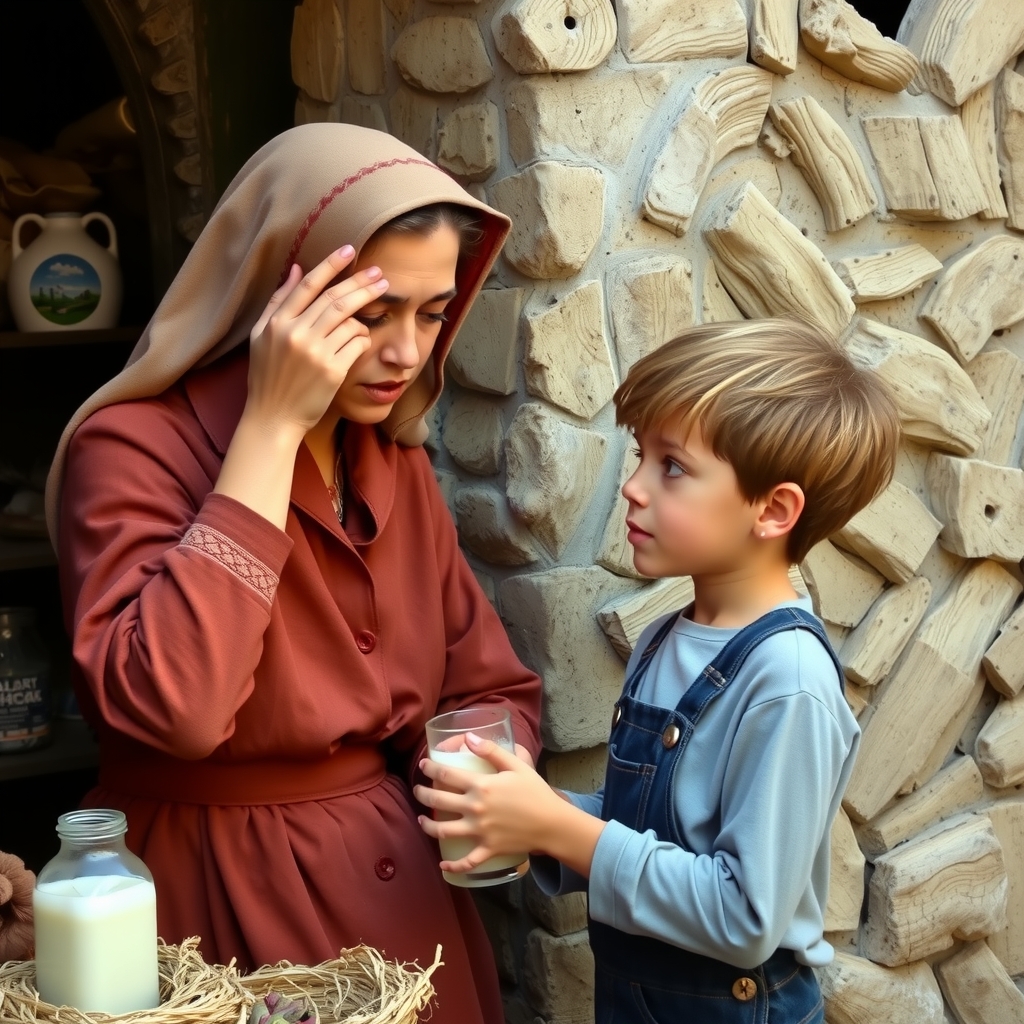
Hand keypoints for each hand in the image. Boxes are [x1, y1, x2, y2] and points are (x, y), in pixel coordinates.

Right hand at [244, 246, 389, 435]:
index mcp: (277, 323)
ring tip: (370, 315)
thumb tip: (297, 269)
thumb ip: (278, 302)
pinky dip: (363, 339)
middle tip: (381, 275)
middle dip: (362, 283)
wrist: (273, 417)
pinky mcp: (333, 371)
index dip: (331, 264)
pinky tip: (359, 342)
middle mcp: (295, 334)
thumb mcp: (261, 336)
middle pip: (335, 299)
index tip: (350, 250)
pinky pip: (358, 343)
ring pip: (350, 320)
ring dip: (363, 315)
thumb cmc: (268, 377)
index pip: (309, 285)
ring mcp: (315, 353)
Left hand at [414, 733, 561, 874]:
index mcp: (481, 786)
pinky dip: (453, 865)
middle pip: (439, 801)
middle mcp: (475, 809)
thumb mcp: (516, 765)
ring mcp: (479, 831)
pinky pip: (466, 861)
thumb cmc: (535, 792)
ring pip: (444, 831)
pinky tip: (443, 865)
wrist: (552, 824)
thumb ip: (491, 750)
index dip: (431, 768)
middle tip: (417, 790)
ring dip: (428, 826)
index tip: (423, 765)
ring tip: (421, 820)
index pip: (447, 775)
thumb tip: (468, 737)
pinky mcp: (488, 849)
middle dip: (423, 794)